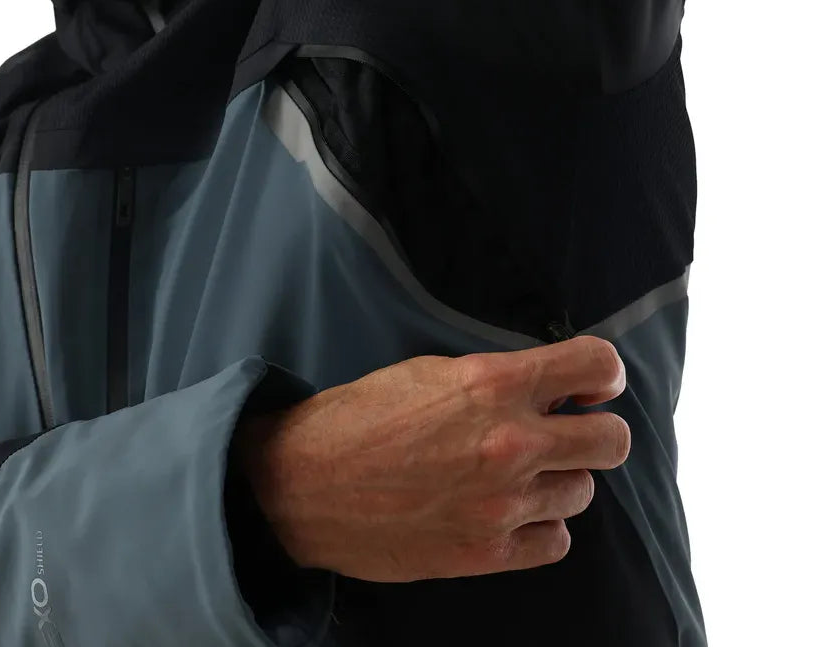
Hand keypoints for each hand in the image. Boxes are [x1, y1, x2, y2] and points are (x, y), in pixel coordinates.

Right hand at [233, 336, 629, 582]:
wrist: (305, 485)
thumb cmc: (359, 418)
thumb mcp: (427, 372)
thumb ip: (495, 381)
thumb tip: (546, 394)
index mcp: (492, 385)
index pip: (594, 366)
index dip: (603, 372)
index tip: (593, 383)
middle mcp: (510, 443)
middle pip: (612, 440)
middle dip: (593, 430)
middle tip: (564, 431)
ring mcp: (503, 503)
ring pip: (583, 492)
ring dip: (557, 480)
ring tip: (515, 474)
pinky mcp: (488, 552)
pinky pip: (556, 541)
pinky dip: (539, 525)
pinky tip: (507, 511)